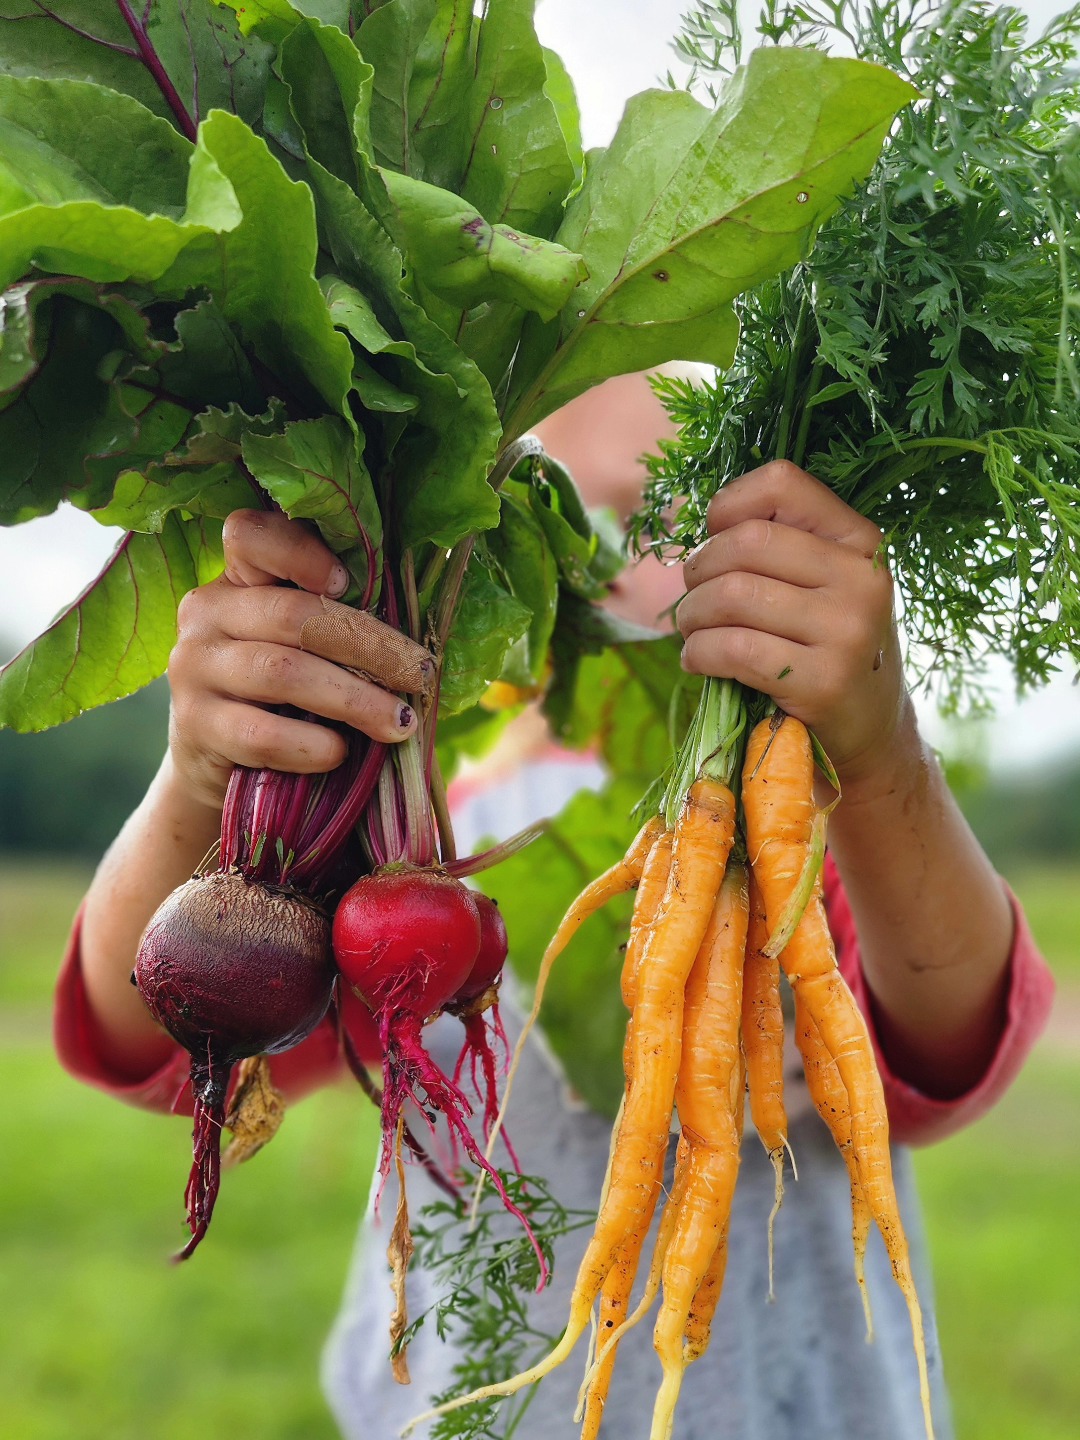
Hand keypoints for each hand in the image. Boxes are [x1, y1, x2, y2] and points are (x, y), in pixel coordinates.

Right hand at [167, 510, 417, 809]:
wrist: (221, 764)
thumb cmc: (283, 696)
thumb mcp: (304, 648)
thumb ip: (337, 625)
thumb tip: (419, 644)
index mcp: (238, 579)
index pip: (250, 534)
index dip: (300, 551)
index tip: (348, 581)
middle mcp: (206, 612)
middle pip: (292, 614)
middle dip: (370, 646)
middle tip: (419, 675)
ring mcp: (193, 667)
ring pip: (282, 671)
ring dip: (354, 700)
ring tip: (399, 723)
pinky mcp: (195, 724)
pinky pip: (261, 733)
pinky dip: (311, 745)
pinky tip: (340, 753)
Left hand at [678, 461, 907, 785]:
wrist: (870, 730)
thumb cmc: (828, 647)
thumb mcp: (824, 585)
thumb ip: (778, 546)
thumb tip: (698, 529)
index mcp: (860, 541)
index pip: (783, 483)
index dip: (729, 504)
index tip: (714, 537)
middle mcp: (861, 579)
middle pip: (745, 542)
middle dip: (699, 570)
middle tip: (693, 598)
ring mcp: (847, 632)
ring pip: (732, 595)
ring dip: (692, 616)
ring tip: (693, 632)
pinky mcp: (823, 682)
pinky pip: (733, 649)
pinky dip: (698, 653)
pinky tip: (698, 661)